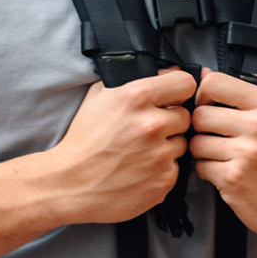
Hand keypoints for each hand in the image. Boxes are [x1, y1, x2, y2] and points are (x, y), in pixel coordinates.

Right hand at [47, 69, 194, 223]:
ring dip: (167, 146)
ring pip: (181, 143)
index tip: (174, 97)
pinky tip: (140, 170)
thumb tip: (164, 73)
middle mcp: (152, 124)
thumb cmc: (83, 142)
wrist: (70, 184)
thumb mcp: (98, 97)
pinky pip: (174, 168)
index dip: (179, 90)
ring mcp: (160, 154)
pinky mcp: (164, 180)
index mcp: (136, 97)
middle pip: (185, 116)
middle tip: (148, 130)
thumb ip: (131, 82)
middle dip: (170, 121)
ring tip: (141, 152)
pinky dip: (161, 169)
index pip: (185, 83)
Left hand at [188, 70, 256, 243]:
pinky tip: (225, 174)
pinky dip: (207, 172)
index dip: (203, 96)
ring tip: (222, 159)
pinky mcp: (233, 178)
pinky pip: (200, 166)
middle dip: (200, 130)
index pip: (214, 82)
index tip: (209, 109)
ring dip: (202, 153)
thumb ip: (238, 97)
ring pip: (196, 141)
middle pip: (199, 114)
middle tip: (216, 141)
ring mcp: (247, 152)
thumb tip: (203, 73)